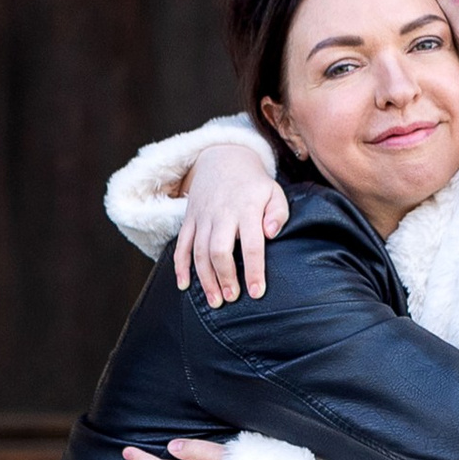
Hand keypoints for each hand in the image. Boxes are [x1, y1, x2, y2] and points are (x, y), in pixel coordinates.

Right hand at [174, 139, 285, 305]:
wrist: (223, 158)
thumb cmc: (254, 185)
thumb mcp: (274, 192)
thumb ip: (278, 214)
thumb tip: (271, 235)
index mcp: (246, 209)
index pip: (251, 244)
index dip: (253, 270)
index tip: (257, 292)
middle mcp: (222, 213)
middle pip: (219, 250)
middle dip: (224, 277)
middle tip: (232, 298)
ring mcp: (202, 216)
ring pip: (199, 252)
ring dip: (205, 278)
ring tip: (215, 301)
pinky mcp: (189, 219)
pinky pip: (181, 245)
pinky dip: (180, 266)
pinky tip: (184, 286)